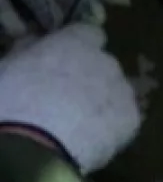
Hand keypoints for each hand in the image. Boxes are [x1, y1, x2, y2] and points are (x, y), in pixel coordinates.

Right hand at [0, 23, 141, 172]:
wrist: (29, 148)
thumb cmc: (8, 103)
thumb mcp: (4, 69)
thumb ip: (25, 51)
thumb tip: (33, 42)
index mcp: (74, 43)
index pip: (87, 33)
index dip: (75, 47)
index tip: (60, 62)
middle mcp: (104, 61)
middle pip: (101, 65)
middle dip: (86, 78)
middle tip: (61, 101)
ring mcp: (121, 90)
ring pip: (114, 93)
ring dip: (99, 103)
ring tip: (73, 126)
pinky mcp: (131, 119)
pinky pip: (122, 120)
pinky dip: (109, 128)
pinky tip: (86, 143)